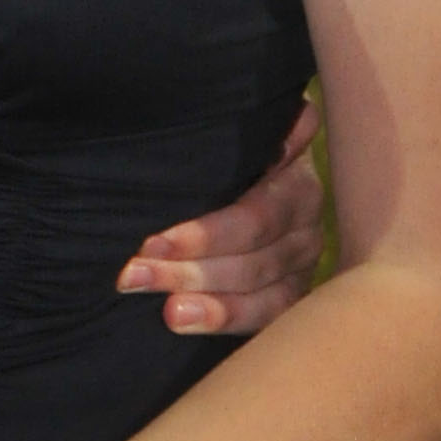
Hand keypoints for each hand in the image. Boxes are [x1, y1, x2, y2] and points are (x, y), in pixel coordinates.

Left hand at [116, 101, 323, 334]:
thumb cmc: (207, 153)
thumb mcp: (219, 137)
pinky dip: (225, 319)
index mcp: (291, 175)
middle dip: (189, 270)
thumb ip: (257, 129)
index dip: (204, 236)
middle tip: (135, 276)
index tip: (151, 245)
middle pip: (255, 257)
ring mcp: (303, 258)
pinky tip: (185, 322)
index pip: (254, 217)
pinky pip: (268, 316)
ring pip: (264, 292)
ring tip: (167, 312)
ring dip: (209, 303)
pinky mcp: (292, 290)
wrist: (217, 176)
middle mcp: (306, 217)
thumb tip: (291, 118)